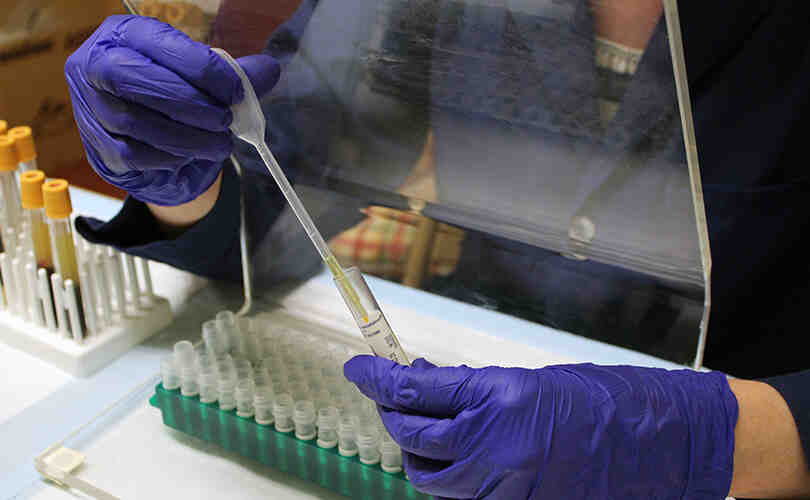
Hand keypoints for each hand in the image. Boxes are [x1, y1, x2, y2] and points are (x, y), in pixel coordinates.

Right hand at [65, 15, 279, 205]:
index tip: (236, 91)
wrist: (142, 134)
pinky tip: (192, 154)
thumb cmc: (170, 93)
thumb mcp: (199, 75)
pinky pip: (134, 153)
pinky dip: (169, 156)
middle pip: (134, 80)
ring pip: (135, 122)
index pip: (161, 44)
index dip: (203, 68)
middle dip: (189, 103)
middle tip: (225, 120)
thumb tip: (268, 70)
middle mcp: (94, 64)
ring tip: (220, 143)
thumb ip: (232, 73)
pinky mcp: (97, 144)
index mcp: (123, 34)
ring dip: (186, 137)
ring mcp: (89, 106)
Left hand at [344, 356, 737, 498]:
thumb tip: (424, 385)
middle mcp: (493, 445)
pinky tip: (463, 456)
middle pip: (410, 437)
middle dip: (395, 414)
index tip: (358, 367)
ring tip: (431, 427)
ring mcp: (502, 485)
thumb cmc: (597, 399)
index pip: (411, 389)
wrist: (655, 442)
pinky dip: (452, 479)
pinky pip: (462, 499)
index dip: (375, 377)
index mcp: (496, 397)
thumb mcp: (525, 380)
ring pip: (430, 477)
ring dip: (419, 451)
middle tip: (396, 394)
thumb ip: (470, 389)